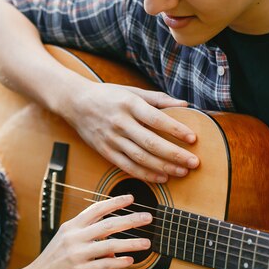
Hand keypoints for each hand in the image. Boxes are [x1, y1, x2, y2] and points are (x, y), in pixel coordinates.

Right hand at [22, 195, 151, 268]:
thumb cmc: (51, 261)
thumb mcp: (65, 243)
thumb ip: (88, 240)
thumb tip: (112, 249)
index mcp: (71, 227)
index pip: (96, 209)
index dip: (114, 202)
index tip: (130, 198)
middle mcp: (74, 237)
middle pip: (108, 225)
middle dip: (131, 219)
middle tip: (147, 217)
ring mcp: (76, 254)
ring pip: (110, 245)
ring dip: (131, 243)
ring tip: (146, 242)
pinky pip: (104, 265)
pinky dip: (119, 263)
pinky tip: (129, 261)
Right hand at [62, 81, 198, 182]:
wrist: (75, 103)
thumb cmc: (107, 95)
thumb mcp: (131, 91)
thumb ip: (158, 98)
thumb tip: (185, 104)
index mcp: (128, 104)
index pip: (156, 118)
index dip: (175, 130)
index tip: (193, 138)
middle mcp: (120, 122)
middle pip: (150, 142)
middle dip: (174, 154)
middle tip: (193, 163)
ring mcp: (111, 139)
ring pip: (140, 157)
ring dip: (163, 167)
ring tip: (182, 172)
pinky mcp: (105, 151)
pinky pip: (127, 166)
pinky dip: (145, 174)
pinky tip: (161, 178)